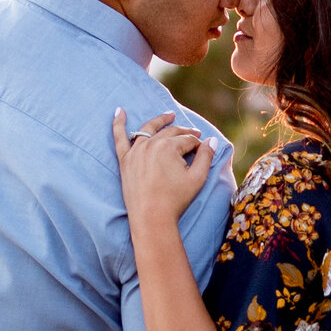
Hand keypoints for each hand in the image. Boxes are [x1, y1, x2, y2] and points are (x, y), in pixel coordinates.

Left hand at [113, 110, 209, 226]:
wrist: (151, 218)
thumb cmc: (175, 199)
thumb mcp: (197, 178)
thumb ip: (206, 156)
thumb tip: (212, 139)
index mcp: (169, 147)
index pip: (187, 140)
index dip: (198, 145)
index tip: (203, 151)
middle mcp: (150, 144)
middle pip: (170, 132)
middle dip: (184, 133)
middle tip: (194, 135)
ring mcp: (135, 151)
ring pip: (148, 129)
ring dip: (159, 120)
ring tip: (169, 115)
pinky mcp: (124, 160)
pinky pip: (119, 137)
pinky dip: (118, 123)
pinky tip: (119, 111)